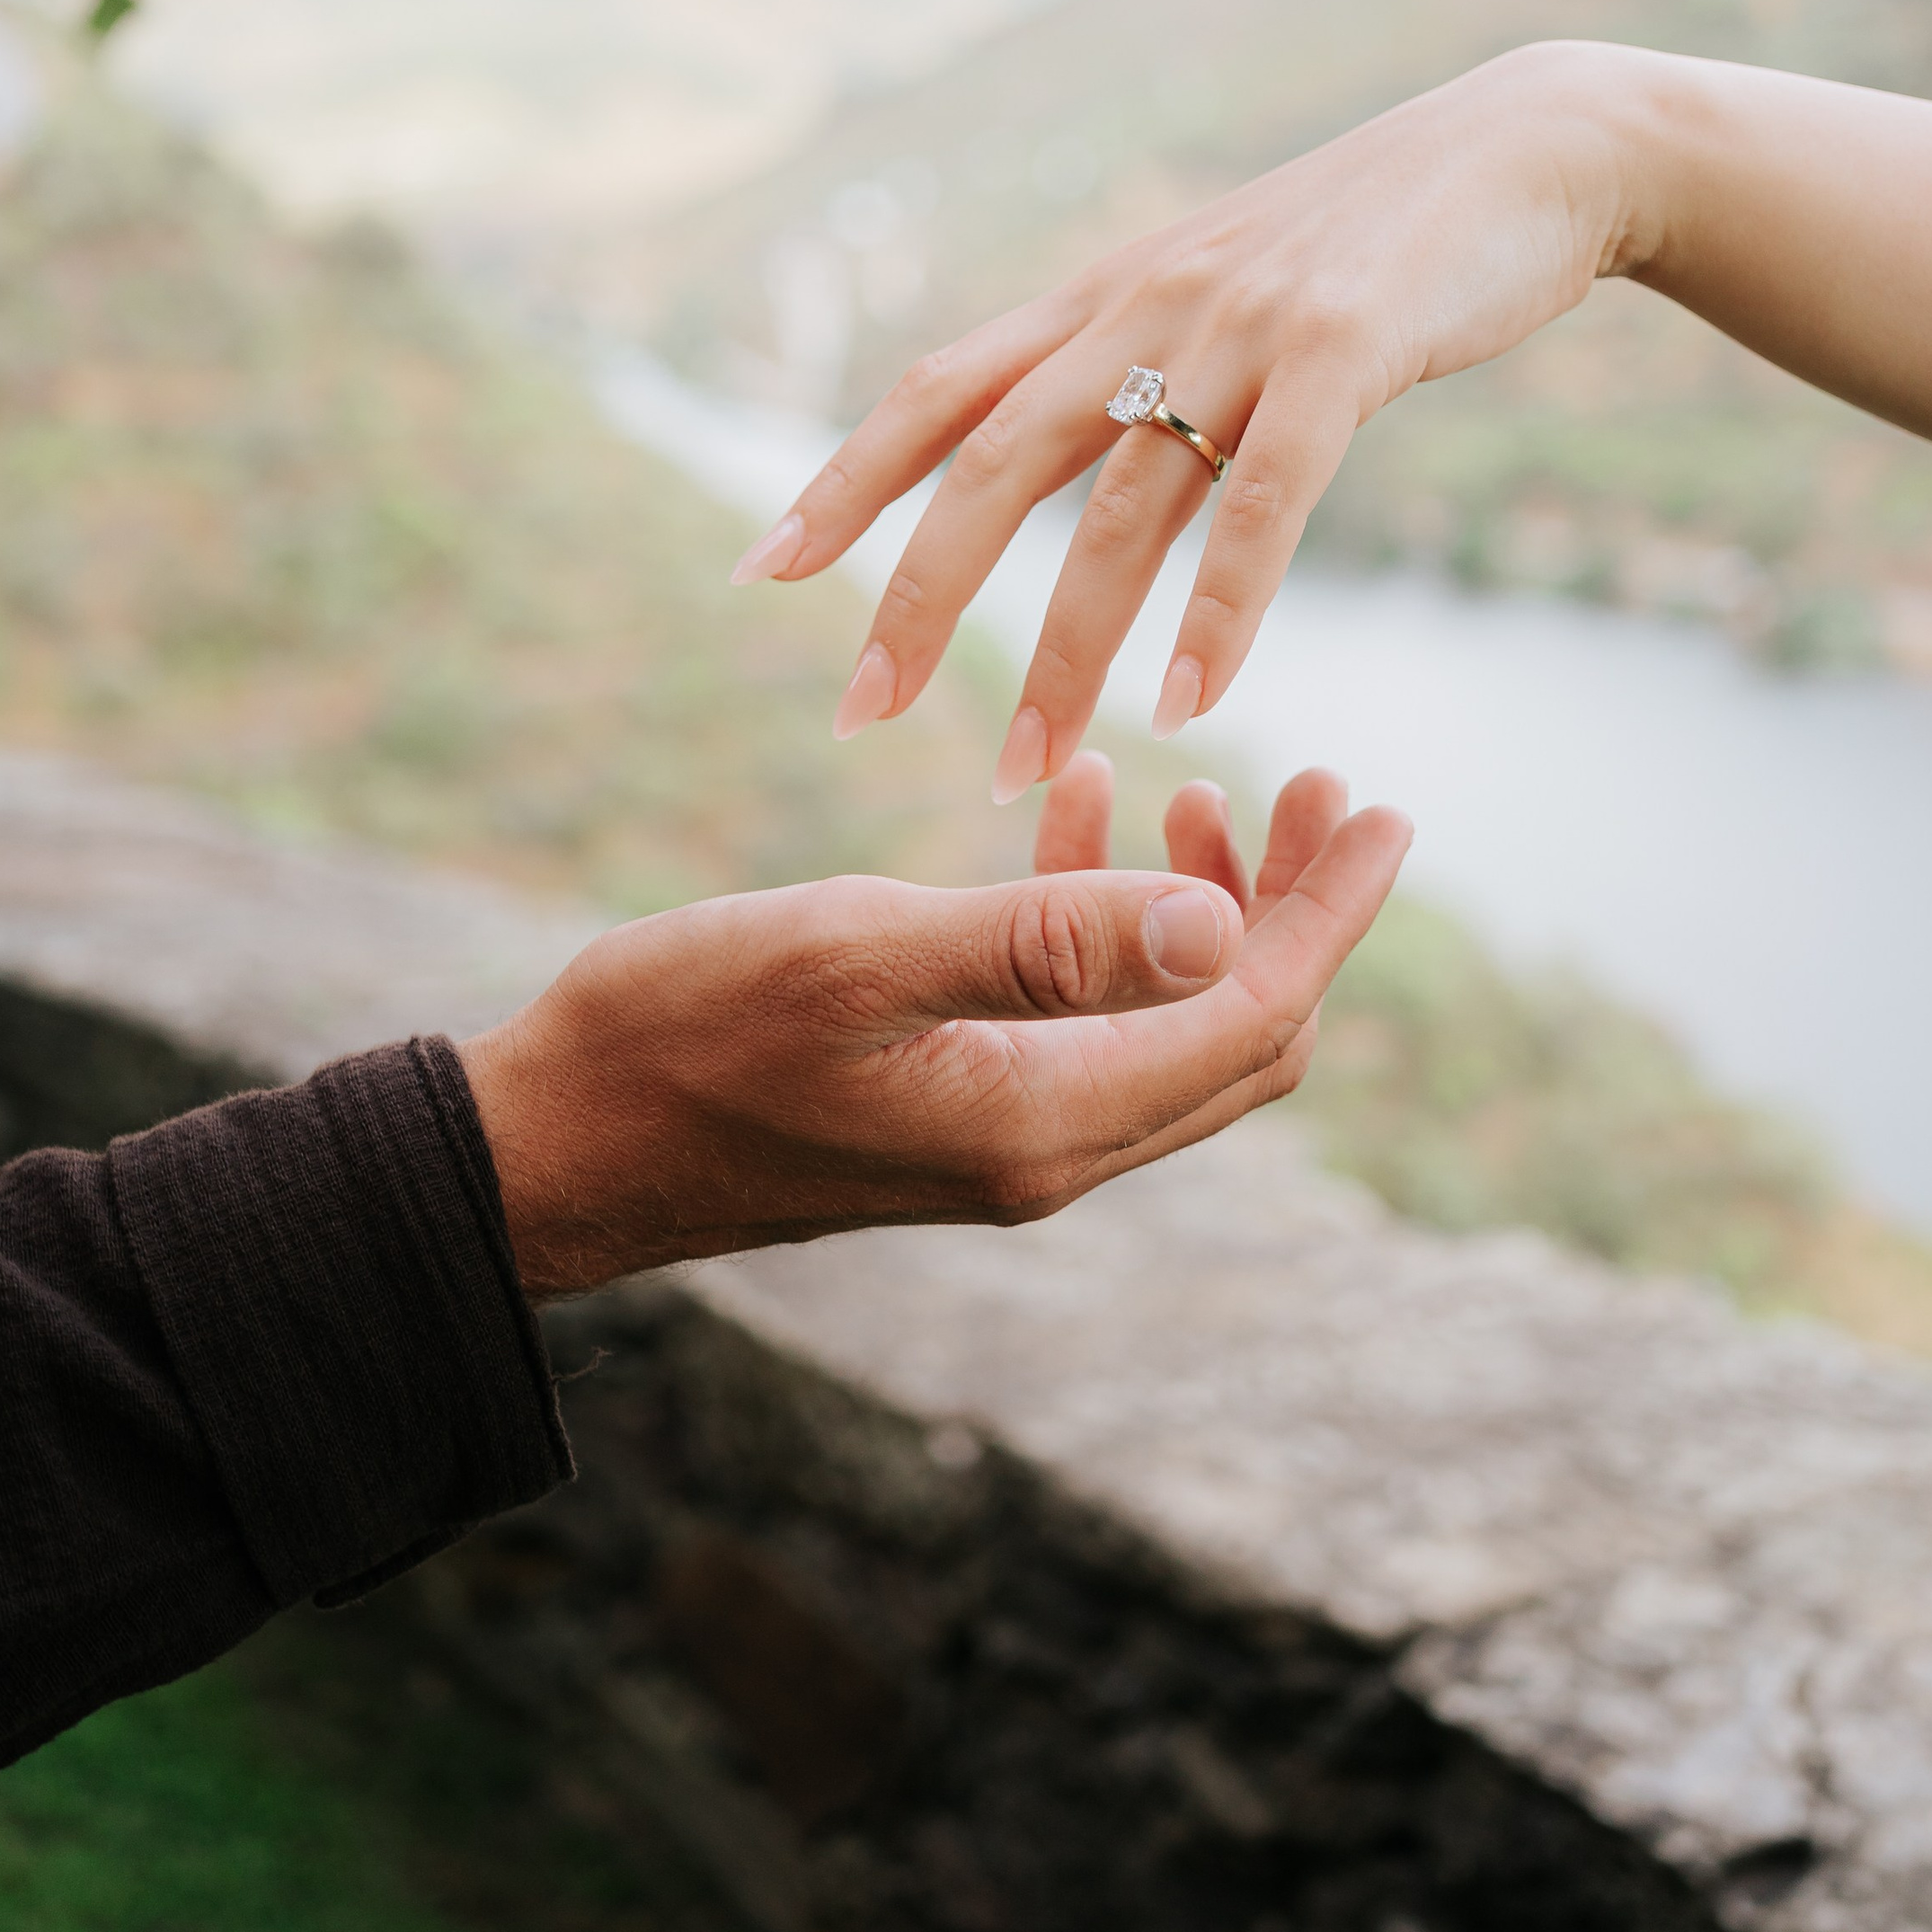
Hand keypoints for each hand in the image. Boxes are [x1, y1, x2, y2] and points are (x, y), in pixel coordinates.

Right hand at [459, 769, 1408, 1293]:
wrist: (554, 1143)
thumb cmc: (681, 1034)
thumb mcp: (859, 955)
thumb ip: (1039, 939)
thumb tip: (1220, 924)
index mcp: (1043, 1122)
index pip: (1250, 1019)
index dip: (1329, 915)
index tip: (1377, 808)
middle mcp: (1043, 1148)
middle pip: (1236, 1034)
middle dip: (1293, 909)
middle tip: (1311, 782)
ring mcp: (996, 1134)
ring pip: (1162, 1023)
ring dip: (1200, 908)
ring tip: (1196, 785)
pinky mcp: (948, 1106)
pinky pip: (1075, 1016)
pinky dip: (1097, 916)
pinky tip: (1069, 805)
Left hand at [732, 38, 1636, 789]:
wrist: (1529, 149)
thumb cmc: (1378, 242)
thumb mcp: (1227, 289)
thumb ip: (1143, 361)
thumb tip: (1071, 450)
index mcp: (1107, 296)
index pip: (939, 389)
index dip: (844, 478)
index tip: (760, 572)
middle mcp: (1146, 305)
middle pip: (991, 463)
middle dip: (915, 596)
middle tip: (857, 713)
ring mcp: (1240, 326)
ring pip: (1118, 511)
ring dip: (1065, 654)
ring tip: (1023, 768)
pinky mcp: (1341, 351)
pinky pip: (1262, 505)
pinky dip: (1218, 613)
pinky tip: (1187, 704)